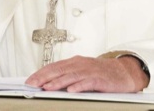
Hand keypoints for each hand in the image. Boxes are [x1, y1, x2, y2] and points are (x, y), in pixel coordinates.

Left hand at [26, 55, 148, 92]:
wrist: (124, 73)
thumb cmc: (102, 74)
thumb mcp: (82, 72)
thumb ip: (67, 76)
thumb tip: (46, 84)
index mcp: (76, 62)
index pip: (54, 66)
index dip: (41, 73)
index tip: (29, 81)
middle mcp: (82, 64)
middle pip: (60, 70)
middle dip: (45, 77)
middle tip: (33, 85)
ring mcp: (91, 71)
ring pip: (72, 76)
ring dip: (59, 82)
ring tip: (48, 88)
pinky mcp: (101, 79)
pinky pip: (88, 82)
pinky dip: (79, 86)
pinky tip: (71, 90)